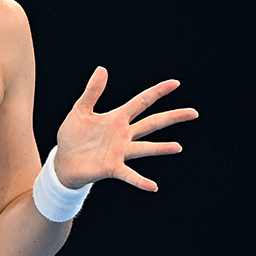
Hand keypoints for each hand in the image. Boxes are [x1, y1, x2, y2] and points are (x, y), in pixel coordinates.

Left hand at [54, 67, 197, 191]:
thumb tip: (102, 69)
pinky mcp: (112, 167)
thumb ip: (92, 91)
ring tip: (177, 147)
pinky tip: (153, 186)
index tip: (175, 83)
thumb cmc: (73, 135)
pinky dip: (140, 180)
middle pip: (152, 123)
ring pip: (145, 148)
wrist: (62, 160)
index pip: (141, 102)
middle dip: (171, 117)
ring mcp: (119, 152)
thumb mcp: (80, 109)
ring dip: (161, 148)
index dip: (157, 92)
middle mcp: (123, 135)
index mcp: (116, 118)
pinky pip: (129, 174)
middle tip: (193, 112)